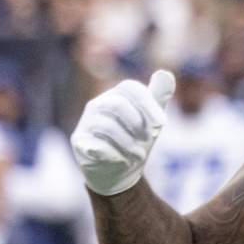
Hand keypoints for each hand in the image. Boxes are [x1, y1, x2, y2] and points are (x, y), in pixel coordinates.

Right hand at [71, 71, 175, 195]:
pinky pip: (95, 145)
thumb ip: (159, 96)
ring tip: (139, 155)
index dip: (148, 104)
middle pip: (117, 104)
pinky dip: (114, 154)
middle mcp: (98, 104)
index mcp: (117, 94)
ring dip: (129, 144)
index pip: (130, 87)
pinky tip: (121, 159)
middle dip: (138, 124)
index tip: (162, 124)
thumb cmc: (137, 139)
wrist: (120, 170)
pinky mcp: (78, 142)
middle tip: (149, 140)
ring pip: (108, 126)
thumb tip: (165, 73)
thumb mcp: (152, 119)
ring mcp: (86, 122)